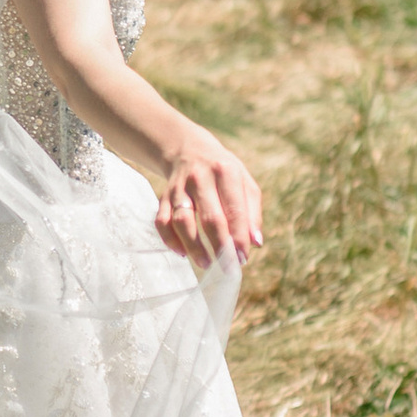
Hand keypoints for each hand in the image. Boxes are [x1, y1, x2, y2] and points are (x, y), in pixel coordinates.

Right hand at [155, 123, 263, 265]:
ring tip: (206, 263)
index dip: (239, 237)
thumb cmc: (223, 172)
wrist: (187, 148)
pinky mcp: (163, 196)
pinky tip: (182, 252)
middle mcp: (200, 177)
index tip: (243, 258)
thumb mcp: (244, 181)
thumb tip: (255, 243)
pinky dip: (170, 240)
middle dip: (220, 246)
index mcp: (225, 171)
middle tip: (228, 268)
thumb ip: (252, 212)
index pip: (234, 209)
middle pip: (209, 217)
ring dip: (194, 246)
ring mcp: (179, 187)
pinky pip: (162, 221)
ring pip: (182, 220)